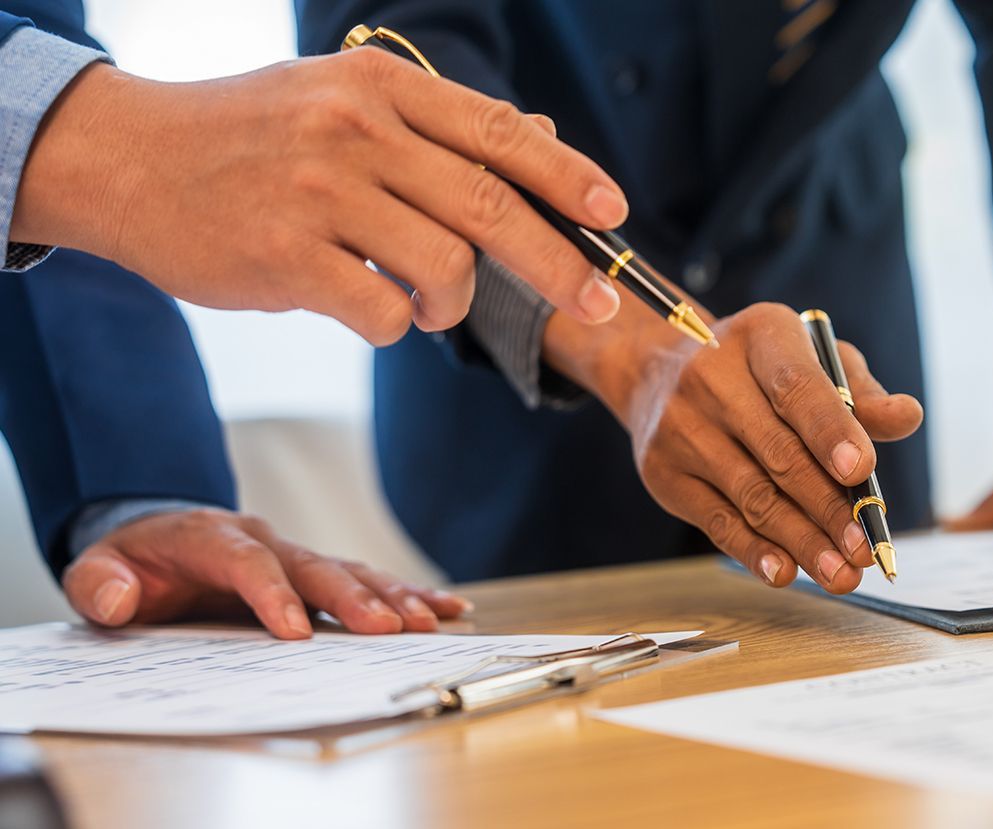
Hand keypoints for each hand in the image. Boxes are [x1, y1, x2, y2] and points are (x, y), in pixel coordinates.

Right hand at [12, 50, 629, 343]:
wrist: (128, 158)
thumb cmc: (252, 138)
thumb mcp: (341, 103)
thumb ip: (435, 126)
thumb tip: (541, 138)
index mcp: (379, 90)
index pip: (499, 133)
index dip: (568, 176)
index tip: (613, 215)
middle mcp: (355, 133)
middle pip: (491, 206)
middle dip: (559, 266)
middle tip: (600, 307)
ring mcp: (318, 193)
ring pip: (444, 266)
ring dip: (452, 303)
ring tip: (425, 301)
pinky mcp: (283, 256)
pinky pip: (383, 313)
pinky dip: (392, 324)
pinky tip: (368, 307)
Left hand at [62, 509, 470, 639]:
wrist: (158, 536)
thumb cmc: (135, 562)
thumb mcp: (99, 569)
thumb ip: (99, 584)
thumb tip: (119, 601)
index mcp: (212, 539)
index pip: (248, 563)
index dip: (273, 595)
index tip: (294, 632)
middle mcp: (266, 541)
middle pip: (315, 567)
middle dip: (354, 599)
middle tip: (389, 628)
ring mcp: (296, 556)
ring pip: (350, 571)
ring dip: (392, 597)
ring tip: (428, 621)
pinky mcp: (316, 575)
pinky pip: (367, 580)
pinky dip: (408, 593)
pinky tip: (447, 608)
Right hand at [544, 298, 923, 592]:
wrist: (659, 372)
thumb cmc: (760, 370)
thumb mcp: (814, 359)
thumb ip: (862, 393)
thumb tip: (908, 417)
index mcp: (761, 336)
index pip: (796, 387)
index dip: (830, 431)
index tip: (861, 472)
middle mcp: (711, 378)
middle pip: (778, 453)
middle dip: (828, 507)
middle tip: (864, 547)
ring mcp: (681, 428)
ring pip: (751, 496)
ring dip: (800, 541)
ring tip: (840, 573)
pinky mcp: (663, 474)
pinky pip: (717, 521)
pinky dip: (754, 551)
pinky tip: (786, 572)